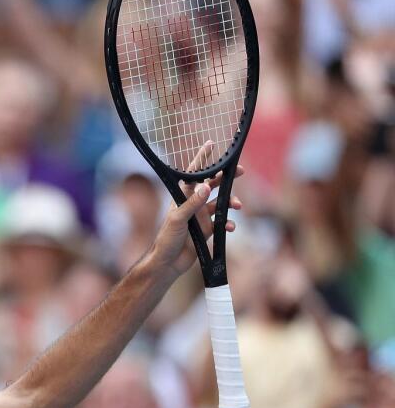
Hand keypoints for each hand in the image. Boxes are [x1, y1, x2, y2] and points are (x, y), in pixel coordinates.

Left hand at [147, 141, 244, 279]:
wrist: (168, 263)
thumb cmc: (166, 240)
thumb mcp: (178, 220)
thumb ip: (192, 204)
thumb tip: (206, 187)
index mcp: (182, 197)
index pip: (193, 173)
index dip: (202, 159)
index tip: (211, 144)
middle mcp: (193, 203)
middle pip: (212, 184)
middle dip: (226, 177)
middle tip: (240, 171)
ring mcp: (201, 216)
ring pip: (221, 202)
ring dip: (232, 201)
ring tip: (237, 205)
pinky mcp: (207, 229)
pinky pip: (223, 222)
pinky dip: (229, 223)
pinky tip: (230, 228)